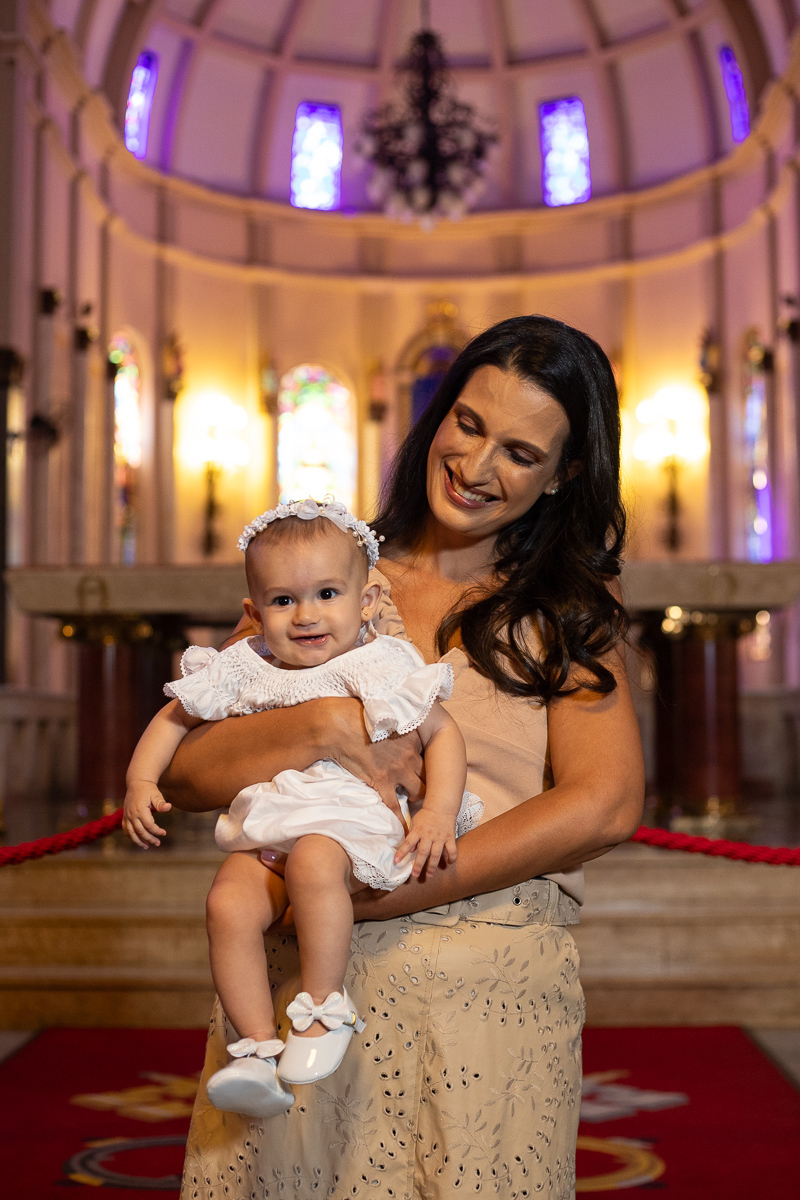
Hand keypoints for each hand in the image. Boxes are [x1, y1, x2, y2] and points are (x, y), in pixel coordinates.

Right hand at [123, 781, 171, 848]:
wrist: (137, 782)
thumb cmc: (148, 789)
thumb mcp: (156, 794)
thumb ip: (161, 803)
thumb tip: (168, 807)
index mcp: (140, 810)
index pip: (149, 825)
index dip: (156, 831)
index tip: (164, 833)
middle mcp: (132, 814)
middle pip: (140, 831)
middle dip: (149, 839)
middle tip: (158, 843)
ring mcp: (127, 816)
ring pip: (131, 833)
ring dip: (138, 841)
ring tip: (146, 847)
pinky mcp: (125, 816)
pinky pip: (126, 829)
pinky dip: (130, 836)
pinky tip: (137, 840)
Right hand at [321, 699, 424, 820]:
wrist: (341, 725)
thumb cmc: (360, 716)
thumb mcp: (387, 715)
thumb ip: (399, 723)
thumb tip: (399, 720)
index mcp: (413, 736)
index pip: (429, 753)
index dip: (429, 761)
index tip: (429, 765)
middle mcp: (410, 754)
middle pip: (429, 774)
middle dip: (428, 782)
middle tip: (425, 787)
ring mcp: (398, 770)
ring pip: (418, 791)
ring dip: (417, 797)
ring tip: (414, 802)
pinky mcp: (382, 782)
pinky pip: (395, 806)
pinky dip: (400, 819)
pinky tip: (404, 829)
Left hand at [394, 808, 456, 878]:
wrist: (441, 806)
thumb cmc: (426, 815)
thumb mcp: (415, 823)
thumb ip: (413, 836)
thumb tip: (411, 850)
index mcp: (418, 831)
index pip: (408, 842)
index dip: (402, 852)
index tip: (396, 861)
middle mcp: (428, 835)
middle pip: (423, 852)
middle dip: (418, 865)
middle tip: (415, 875)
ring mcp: (440, 837)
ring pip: (436, 854)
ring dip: (432, 866)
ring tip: (430, 875)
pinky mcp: (450, 837)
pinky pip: (452, 850)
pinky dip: (451, 857)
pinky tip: (449, 863)